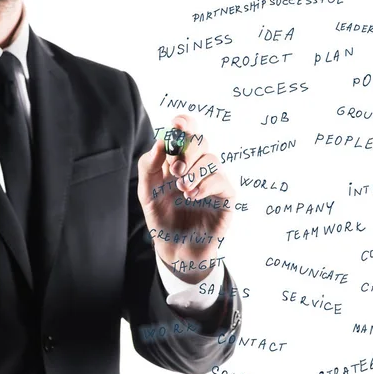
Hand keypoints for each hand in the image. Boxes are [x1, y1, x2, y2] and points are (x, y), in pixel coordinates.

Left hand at [137, 114, 234, 283]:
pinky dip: (205, 185)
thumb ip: (149, 166)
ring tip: (182, 189)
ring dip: (194, 171)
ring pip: (211, 159)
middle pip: (200, 140)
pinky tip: (193, 197)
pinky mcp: (225, 196)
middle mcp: (197, 166)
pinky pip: (221, 180)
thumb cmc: (162, 219)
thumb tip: (160, 141)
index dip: (184, 123)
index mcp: (178, 159)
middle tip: (175, 169)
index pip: (186, 131)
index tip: (176, 126)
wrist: (175, 250)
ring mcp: (212, 180)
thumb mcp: (147, 192)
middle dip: (187, 150)